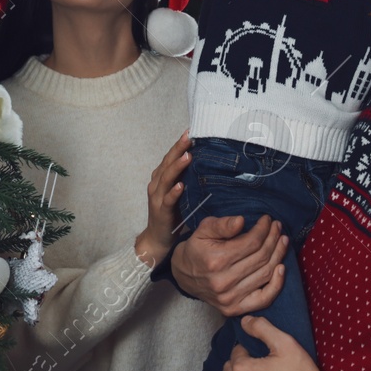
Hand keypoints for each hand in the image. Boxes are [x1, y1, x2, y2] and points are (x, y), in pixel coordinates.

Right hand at [135, 131, 190, 268]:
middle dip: (178, 149)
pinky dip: (173, 192)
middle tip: (189, 137)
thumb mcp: (182, 195)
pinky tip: (180, 186)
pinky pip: (167, 200)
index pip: (171, 157)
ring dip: (176, 166)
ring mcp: (157, 197)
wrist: (157, 239)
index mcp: (162, 178)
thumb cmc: (173, 215)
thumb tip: (213, 167)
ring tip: (187, 156)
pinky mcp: (161, 211)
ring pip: (166, 177)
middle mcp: (157, 184)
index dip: (179, 144)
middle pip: (167, 162)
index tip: (191, 131)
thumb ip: (190, 181)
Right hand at [170, 214, 286, 316]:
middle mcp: (224, 281)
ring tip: (282, 240)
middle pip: (261, 257)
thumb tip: (241, 221)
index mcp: (216, 260)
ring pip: (265, 274)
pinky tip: (282, 268)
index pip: (251, 243)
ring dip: (278, 255)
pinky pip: (264, 299)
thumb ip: (222, 225)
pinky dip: (277, 284)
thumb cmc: (196, 248)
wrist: (183, 275)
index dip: (263, 229)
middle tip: (277, 227)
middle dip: (273, 239)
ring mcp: (230, 298)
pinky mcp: (235, 309)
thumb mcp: (203, 230)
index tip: (267, 220)